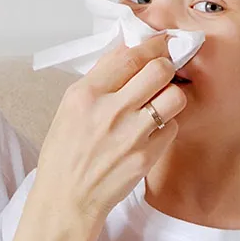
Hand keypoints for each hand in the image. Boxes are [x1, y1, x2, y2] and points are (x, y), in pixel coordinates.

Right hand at [32, 34, 185, 222]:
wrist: (67, 198)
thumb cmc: (65, 152)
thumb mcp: (69, 107)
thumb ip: (99, 78)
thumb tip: (127, 50)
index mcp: (86, 94)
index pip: (130, 56)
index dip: (152, 45)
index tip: (160, 43)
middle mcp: (110, 111)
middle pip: (159, 70)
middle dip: (167, 66)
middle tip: (163, 72)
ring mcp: (131, 135)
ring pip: (174, 97)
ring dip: (170, 95)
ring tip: (159, 102)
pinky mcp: (146, 156)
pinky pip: (171, 127)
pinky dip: (165, 125)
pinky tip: (152, 130)